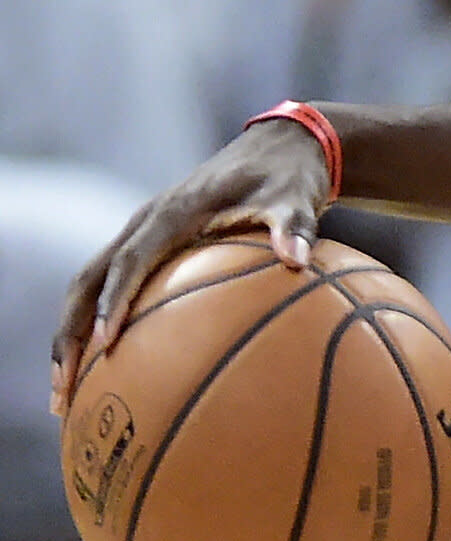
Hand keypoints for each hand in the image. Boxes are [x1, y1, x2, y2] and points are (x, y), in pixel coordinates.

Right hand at [50, 119, 331, 415]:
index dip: (114, 300)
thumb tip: (298, 259)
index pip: (131, 261)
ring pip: (88, 286)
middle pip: (88, 280)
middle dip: (69, 333)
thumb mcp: (298, 199)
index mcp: (173, 212)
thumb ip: (295, 228)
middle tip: (62, 388)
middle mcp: (145, 222)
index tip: (104, 342)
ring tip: (64, 393)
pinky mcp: (151, 245)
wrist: (281, 147)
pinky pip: (110, 287)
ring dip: (71, 335)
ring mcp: (143, 234)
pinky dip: (96, 323)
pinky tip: (105, 369)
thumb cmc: (289, 177)